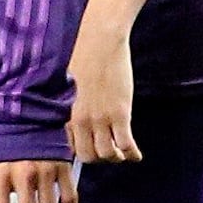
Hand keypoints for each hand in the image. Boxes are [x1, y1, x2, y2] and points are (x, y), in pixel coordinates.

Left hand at [68, 25, 139, 165]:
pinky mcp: (120, 113)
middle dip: (99, 160)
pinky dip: (132, 154)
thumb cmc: (84, 58)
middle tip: (110, 154)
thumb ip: (72, 105)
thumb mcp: (70, 86)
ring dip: (117, 158)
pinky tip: (137, 155)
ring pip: (108, 154)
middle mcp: (81, 120)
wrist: (100, 41)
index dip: (83, 153)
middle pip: (88, 157)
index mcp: (66, 114)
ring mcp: (100, 118)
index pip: (70, 148)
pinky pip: (126, 144)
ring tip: (124, 155)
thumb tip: (75, 116)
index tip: (92, 151)